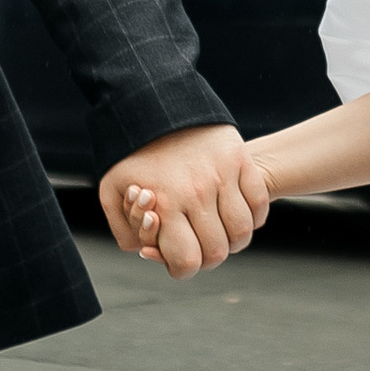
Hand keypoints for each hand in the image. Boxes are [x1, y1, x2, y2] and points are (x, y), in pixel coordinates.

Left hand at [97, 121, 270, 275]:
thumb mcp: (111, 190)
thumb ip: (124, 230)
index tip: (180, 258)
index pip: (188, 262)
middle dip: (207, 256)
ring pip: (241, 232)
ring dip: (232, 240)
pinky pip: (258, 203)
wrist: (156, 102)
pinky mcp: (239, 159)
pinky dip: (253, 217)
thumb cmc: (132, 151)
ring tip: (219, 230)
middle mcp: (195, 193)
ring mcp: (221, 175)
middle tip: (198, 243)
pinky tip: (237, 213)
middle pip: (217, 251)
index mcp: (165, 204)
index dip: (184, 268)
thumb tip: (146, 252)